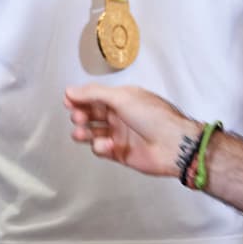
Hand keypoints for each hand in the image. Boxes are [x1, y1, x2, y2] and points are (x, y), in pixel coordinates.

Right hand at [64, 84, 200, 177]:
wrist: (174, 145)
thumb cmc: (156, 118)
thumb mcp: (122, 97)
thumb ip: (94, 94)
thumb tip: (71, 90)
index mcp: (122, 98)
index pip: (94, 96)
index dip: (80, 98)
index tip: (69, 100)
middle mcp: (119, 115)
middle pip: (90, 114)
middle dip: (80, 115)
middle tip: (78, 116)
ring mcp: (119, 134)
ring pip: (91, 133)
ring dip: (83, 132)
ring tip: (80, 132)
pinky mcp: (119, 153)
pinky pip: (100, 149)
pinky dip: (100, 147)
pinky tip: (107, 144)